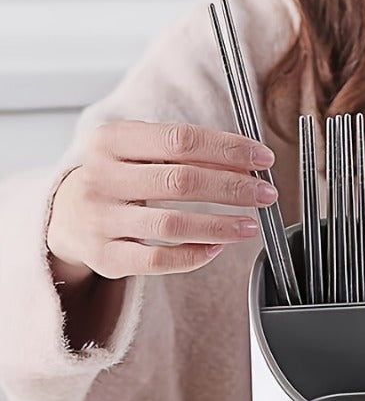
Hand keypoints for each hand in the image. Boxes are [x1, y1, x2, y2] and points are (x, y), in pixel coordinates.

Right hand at [47, 120, 277, 284]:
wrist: (62, 215)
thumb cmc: (115, 178)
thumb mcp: (137, 151)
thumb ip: (183, 152)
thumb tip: (245, 164)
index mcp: (111, 140)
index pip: (181, 140)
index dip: (228, 150)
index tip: (262, 159)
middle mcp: (101, 178)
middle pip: (181, 182)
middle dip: (233, 188)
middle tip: (266, 194)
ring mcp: (100, 219)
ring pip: (173, 224)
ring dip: (221, 225)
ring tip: (250, 225)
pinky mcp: (106, 256)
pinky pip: (159, 260)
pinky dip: (194, 255)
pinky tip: (217, 248)